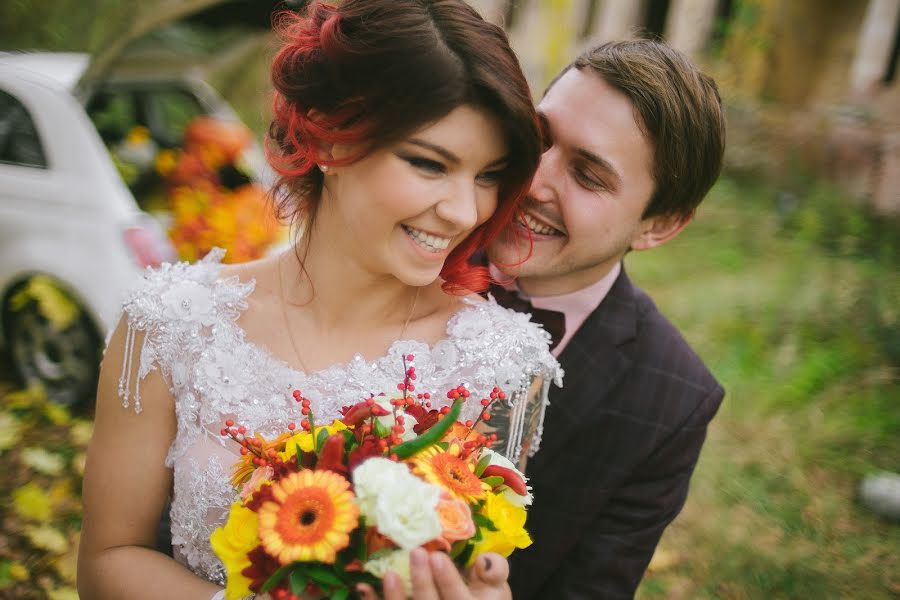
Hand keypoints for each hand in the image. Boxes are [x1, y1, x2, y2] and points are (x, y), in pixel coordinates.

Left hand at [356, 548, 510, 599]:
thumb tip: (484, 559)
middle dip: (422, 583)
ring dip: (396, 598)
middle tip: (416, 552)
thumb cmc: (483, 599)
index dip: (448, 580)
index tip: (437, 556)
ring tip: (389, 573)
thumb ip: (495, 571)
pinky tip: (363, 587)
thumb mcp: (496, 588)